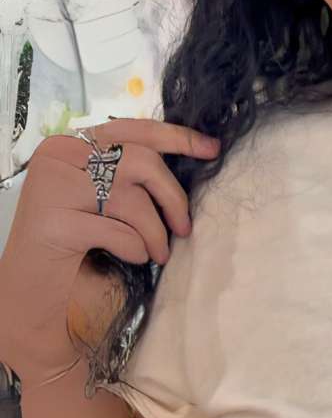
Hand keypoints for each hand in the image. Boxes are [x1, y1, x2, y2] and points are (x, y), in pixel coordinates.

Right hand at [0, 118, 219, 389]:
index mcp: (71, 144)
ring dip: (157, 233)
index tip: (212, 150)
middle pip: (141, 162)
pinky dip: (136, 249)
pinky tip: (133, 258)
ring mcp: (52, 187)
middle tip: (184, 229)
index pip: (133, 130)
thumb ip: (131, 176)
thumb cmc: (78, 242)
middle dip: (174, 198)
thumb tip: (192, 161)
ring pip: (132, 200)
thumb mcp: (104, 199)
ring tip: (159, 253)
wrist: (32, 287)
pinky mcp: (53, 222)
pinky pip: (118, 232)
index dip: (178, 138)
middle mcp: (57, 156)